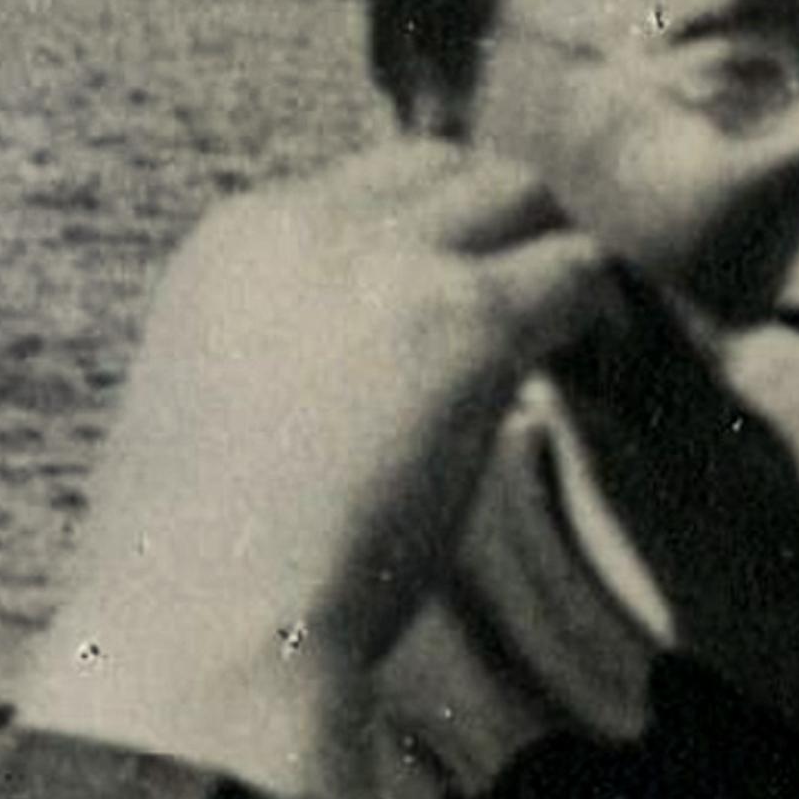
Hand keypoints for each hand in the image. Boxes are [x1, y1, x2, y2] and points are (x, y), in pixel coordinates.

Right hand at [17, 141, 620, 798]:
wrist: (201, 629)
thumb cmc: (200, 567)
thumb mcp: (224, 407)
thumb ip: (296, 347)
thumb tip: (399, 364)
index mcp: (233, 243)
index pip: (365, 187)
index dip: (430, 241)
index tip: (461, 308)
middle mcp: (304, 227)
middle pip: (447, 169)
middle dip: (497, 231)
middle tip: (532, 320)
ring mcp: (387, 264)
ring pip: (519, 197)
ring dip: (547, 263)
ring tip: (569, 349)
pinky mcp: (464, 320)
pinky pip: (574, 273)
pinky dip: (599, 318)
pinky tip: (596, 378)